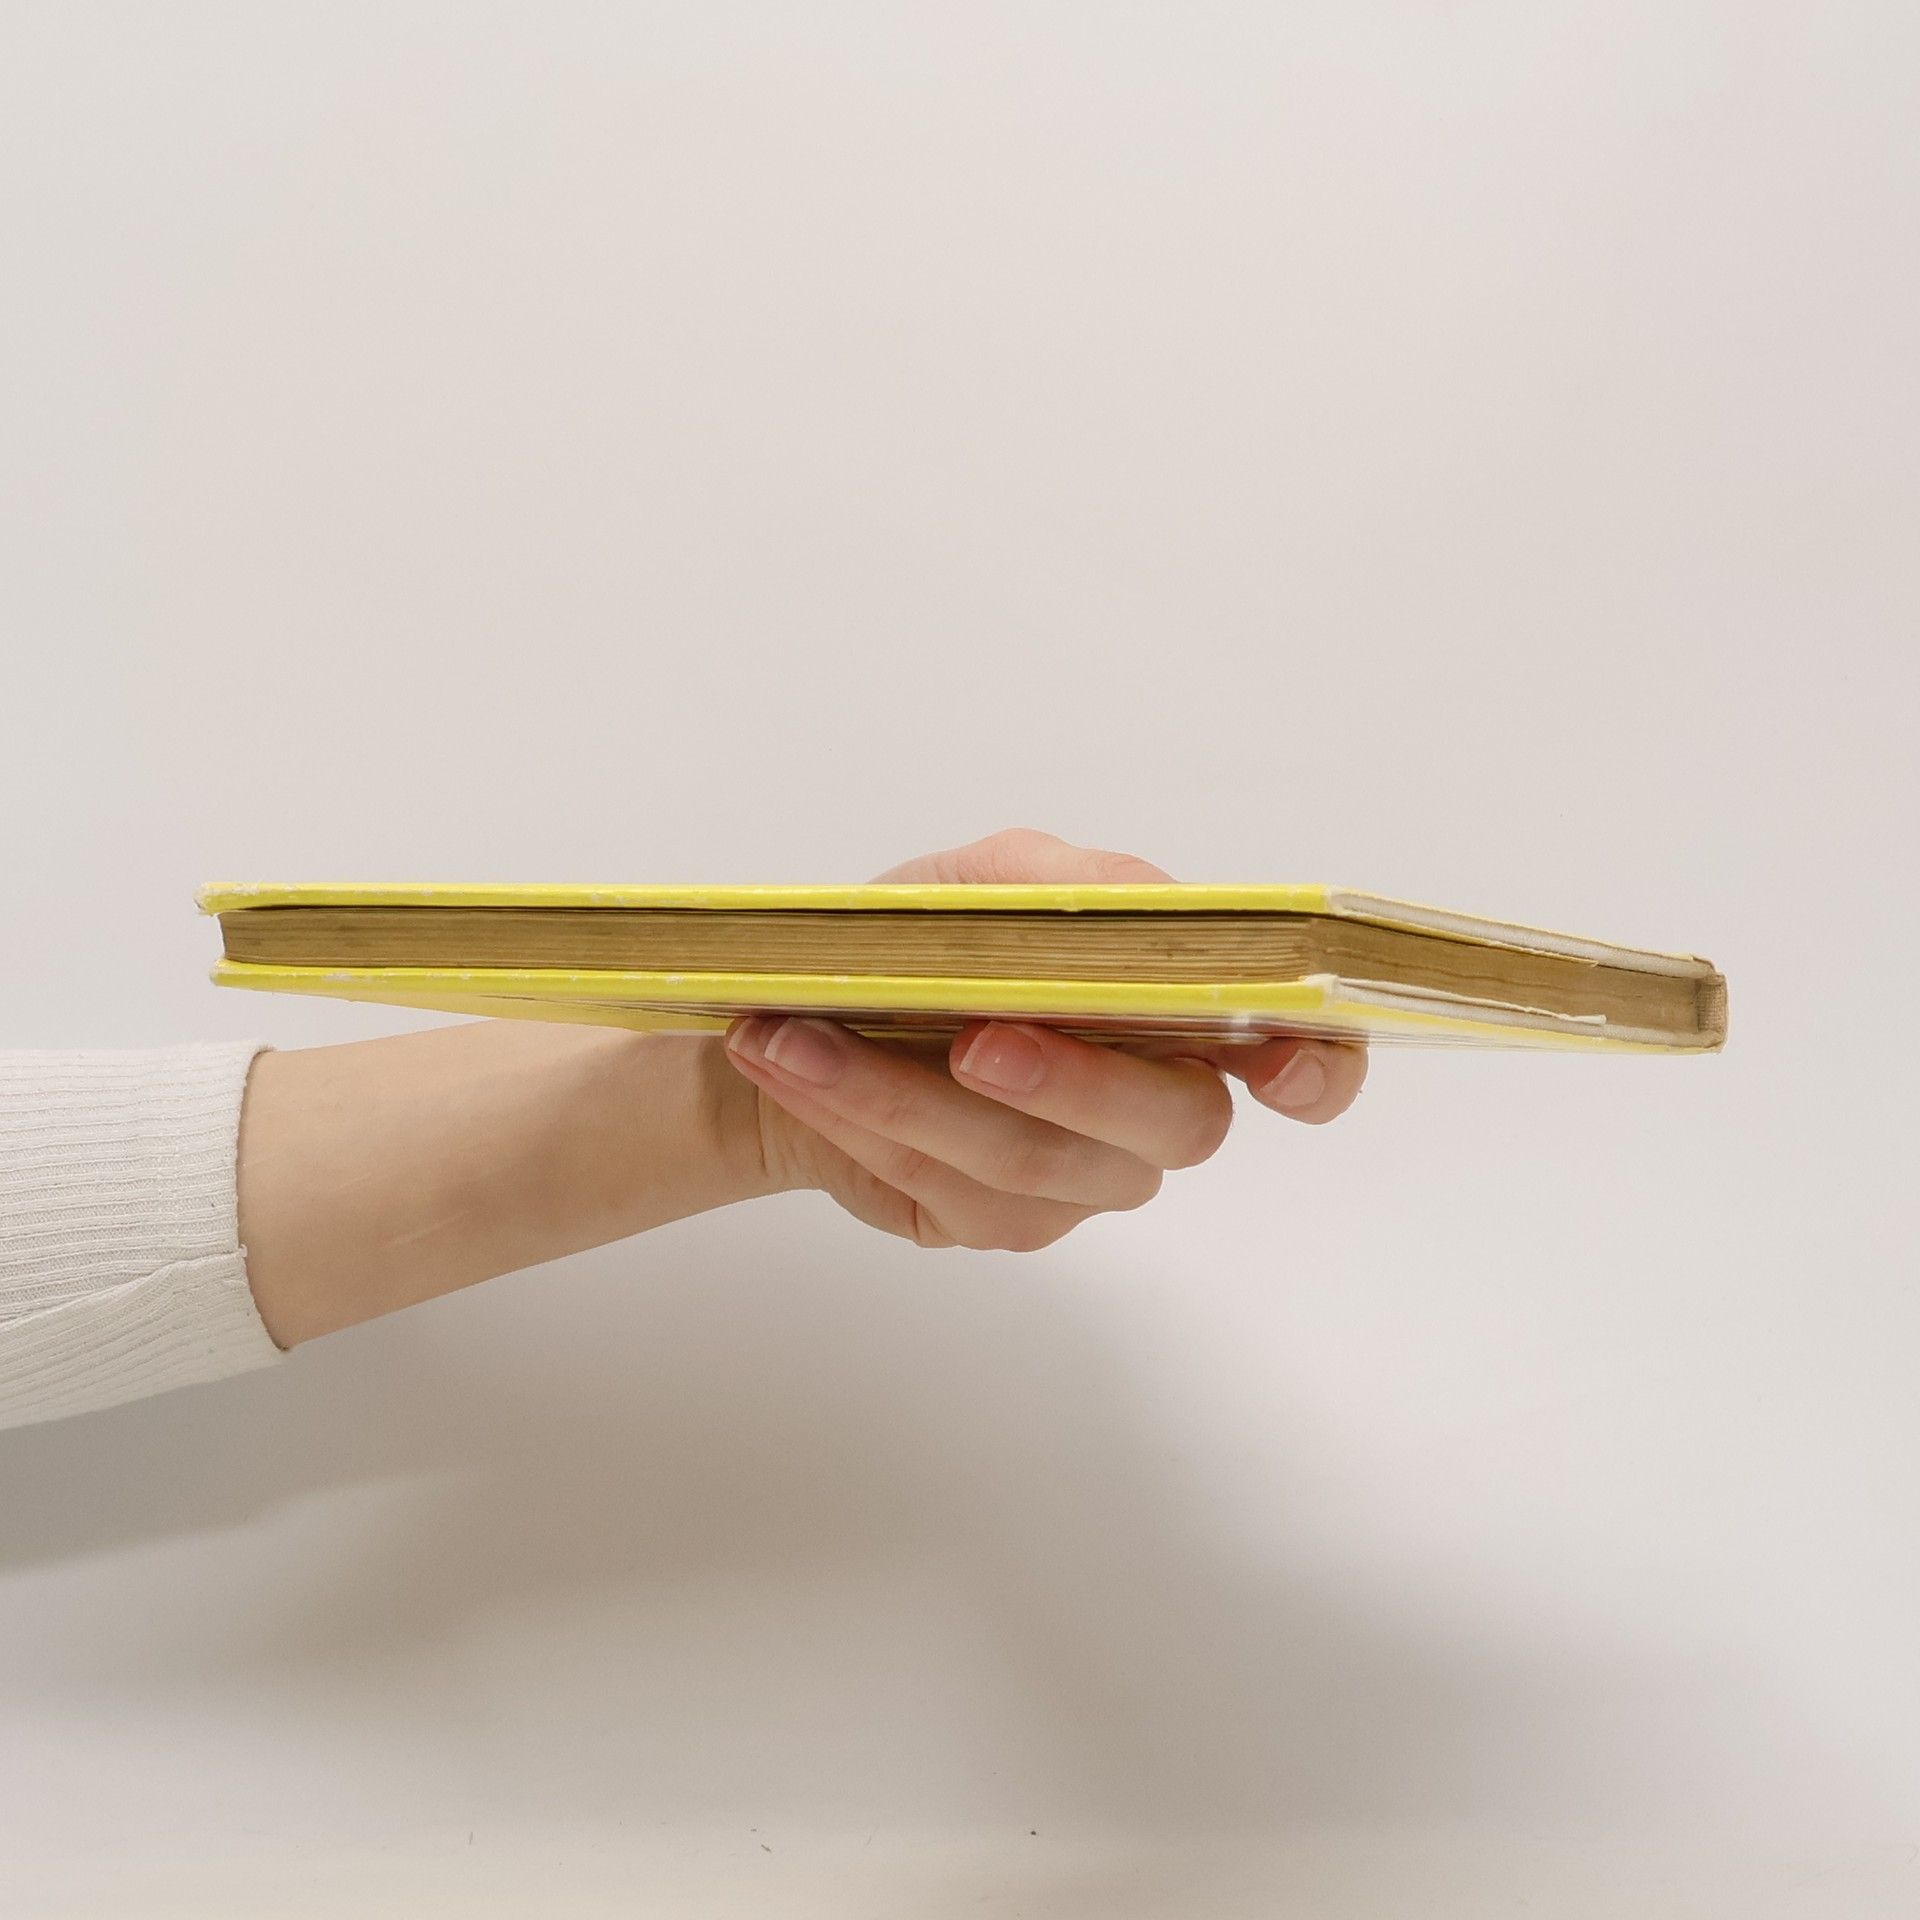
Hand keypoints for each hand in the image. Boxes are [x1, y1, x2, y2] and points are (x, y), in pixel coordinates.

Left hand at [722, 828, 1366, 1251]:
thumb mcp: (988, 880)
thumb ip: (1075, 885)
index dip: (1316, 1071)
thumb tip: (1141, 909)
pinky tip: (794, 1068)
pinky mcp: (996, 1223)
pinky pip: (944, 1185)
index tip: (1283, 1064)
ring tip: (800, 1036)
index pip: (1306, 1063)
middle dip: (1072, 1080)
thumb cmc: (923, 944)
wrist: (799, 1020)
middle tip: (974, 1039)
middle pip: (1170, 1124)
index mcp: (1185, 1017)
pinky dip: (859, 1116)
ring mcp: (1080, 1181)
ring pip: (1030, 1161)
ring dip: (903, 1093)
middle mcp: (1153, 1109)